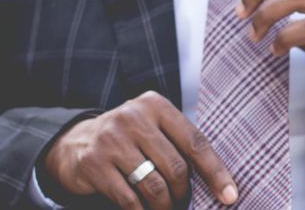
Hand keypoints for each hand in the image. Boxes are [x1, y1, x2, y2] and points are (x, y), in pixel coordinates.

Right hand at [41, 91, 237, 209]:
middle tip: (183, 203)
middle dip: (184, 193)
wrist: (74, 143)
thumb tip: (220, 182)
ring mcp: (111, 140)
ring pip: (153, 186)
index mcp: (155, 105)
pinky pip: (129, 199)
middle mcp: (133, 118)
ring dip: (165, 206)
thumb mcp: (154, 128)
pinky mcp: (94, 164)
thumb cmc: (130, 139)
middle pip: (175, 167)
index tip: (230, 195)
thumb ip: (180, 144)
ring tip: (167, 209)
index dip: (216, 172)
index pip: (195, 142)